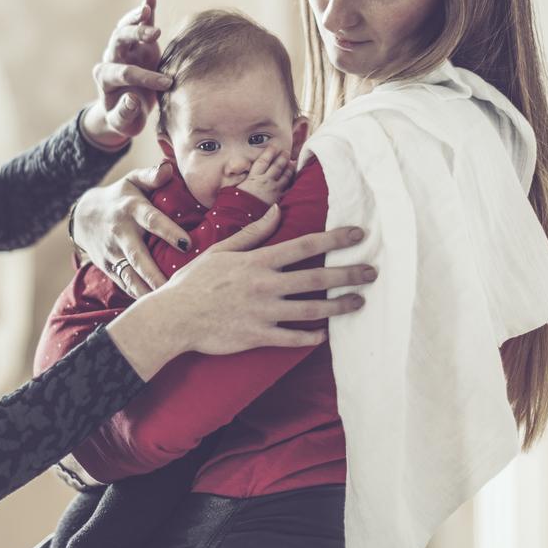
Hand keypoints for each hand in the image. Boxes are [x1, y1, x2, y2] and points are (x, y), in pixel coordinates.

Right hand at [72, 162, 191, 297]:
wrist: (84, 216)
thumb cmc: (121, 196)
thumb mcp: (133, 180)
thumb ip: (151, 175)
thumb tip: (168, 168)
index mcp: (131, 209)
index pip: (152, 220)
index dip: (169, 231)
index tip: (187, 244)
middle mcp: (121, 232)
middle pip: (138, 257)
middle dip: (156, 274)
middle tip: (177, 287)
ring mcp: (113, 253)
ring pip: (130, 276)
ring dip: (147, 291)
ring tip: (167, 303)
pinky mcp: (109, 267)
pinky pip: (124, 284)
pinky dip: (138, 295)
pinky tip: (155, 306)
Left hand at [81, 0, 172, 148]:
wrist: (126, 111)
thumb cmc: (125, 119)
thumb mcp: (123, 124)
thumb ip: (124, 114)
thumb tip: (130, 99)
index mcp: (105, 78)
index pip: (124, 72)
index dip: (145, 77)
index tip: (166, 84)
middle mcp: (112, 58)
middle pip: (119, 41)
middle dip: (135, 36)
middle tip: (155, 35)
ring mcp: (125, 49)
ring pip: (126, 28)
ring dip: (137, 19)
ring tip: (147, 11)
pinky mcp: (138, 44)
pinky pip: (139, 23)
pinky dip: (145, 9)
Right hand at [105, 210, 374, 378]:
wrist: (174, 317)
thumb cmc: (195, 281)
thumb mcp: (223, 250)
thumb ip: (254, 232)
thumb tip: (277, 209)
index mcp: (259, 261)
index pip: (305, 246)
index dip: (335, 239)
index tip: (358, 234)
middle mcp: (266, 286)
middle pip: (317, 278)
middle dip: (349, 275)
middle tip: (373, 272)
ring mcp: (264, 313)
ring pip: (311, 310)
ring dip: (339, 306)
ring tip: (360, 302)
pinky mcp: (258, 336)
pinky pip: (293, 338)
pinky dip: (311, 337)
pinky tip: (325, 334)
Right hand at [235, 149, 293, 204]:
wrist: (242, 217)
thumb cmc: (235, 203)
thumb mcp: (233, 187)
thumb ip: (239, 178)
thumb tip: (240, 171)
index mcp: (254, 177)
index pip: (263, 161)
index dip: (269, 152)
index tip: (274, 145)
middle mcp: (265, 181)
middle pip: (276, 166)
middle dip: (282, 157)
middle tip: (286, 151)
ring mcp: (273, 190)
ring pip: (284, 175)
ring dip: (289, 167)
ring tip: (292, 162)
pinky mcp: (278, 199)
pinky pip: (287, 188)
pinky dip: (291, 182)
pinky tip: (294, 178)